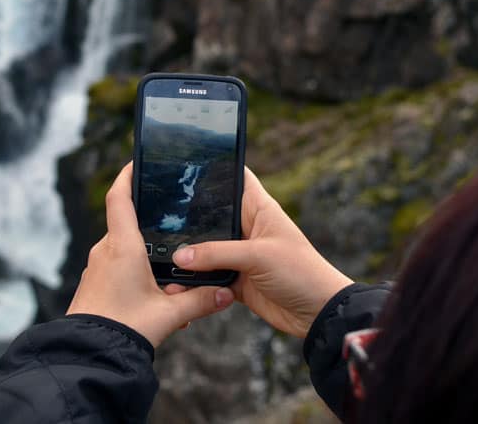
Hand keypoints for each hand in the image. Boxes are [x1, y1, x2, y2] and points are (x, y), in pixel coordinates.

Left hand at [67, 163, 234, 346]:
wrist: (89, 354)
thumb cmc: (125, 328)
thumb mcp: (169, 314)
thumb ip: (199, 301)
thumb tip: (225, 293)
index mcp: (122, 245)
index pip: (119, 197)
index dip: (127, 176)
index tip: (136, 162)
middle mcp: (105, 250)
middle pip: (126, 223)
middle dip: (149, 224)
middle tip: (171, 221)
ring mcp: (97, 267)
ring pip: (123, 249)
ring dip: (144, 254)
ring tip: (169, 269)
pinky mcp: (94, 284)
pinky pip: (116, 268)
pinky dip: (135, 272)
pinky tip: (153, 292)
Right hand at [172, 167, 352, 337]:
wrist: (318, 314)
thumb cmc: (300, 273)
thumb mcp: (257, 256)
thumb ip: (216, 254)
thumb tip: (180, 255)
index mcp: (258, 208)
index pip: (235, 177)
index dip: (213, 167)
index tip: (183, 164)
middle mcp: (246, 227)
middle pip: (211, 215)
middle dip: (188, 218)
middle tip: (159, 216)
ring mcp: (239, 254)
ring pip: (205, 248)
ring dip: (189, 254)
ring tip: (162, 252)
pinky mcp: (235, 278)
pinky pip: (208, 275)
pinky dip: (194, 280)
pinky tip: (177, 282)